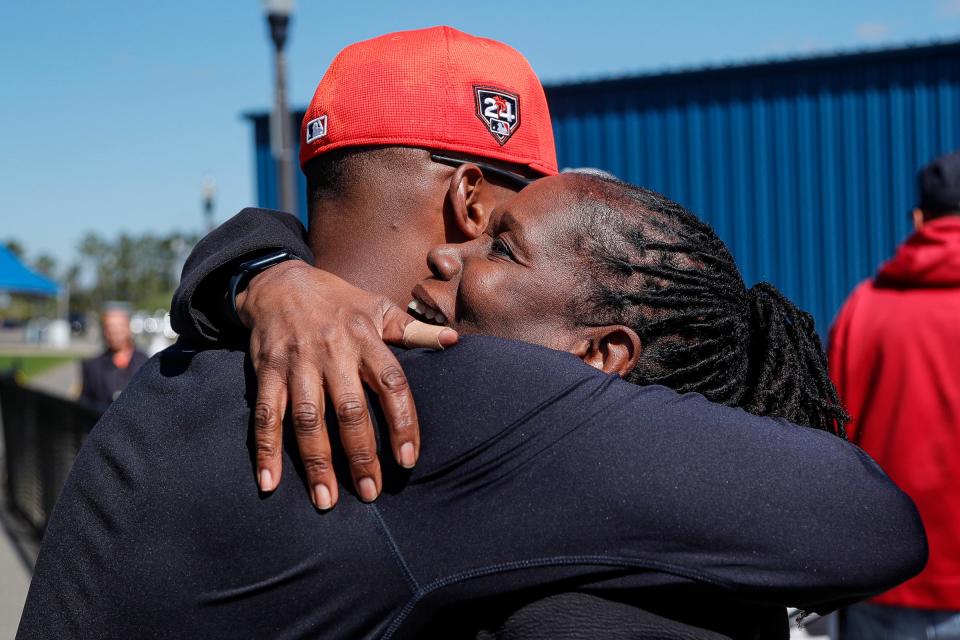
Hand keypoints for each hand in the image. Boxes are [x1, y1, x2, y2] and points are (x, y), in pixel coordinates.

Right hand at [236, 260, 456, 508]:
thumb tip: (453, 341)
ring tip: (327, 500)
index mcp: (365, 338)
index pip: (392, 384)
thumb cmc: (336, 301)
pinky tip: (269, 482)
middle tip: (371, 493)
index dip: (402, 423)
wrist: (277, 282)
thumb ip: (412, 331)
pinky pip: (266, 415)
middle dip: (361, 455)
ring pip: (308, 419)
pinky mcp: (266, 372)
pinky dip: (265, 450)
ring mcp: (297, 363)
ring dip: (317, 462)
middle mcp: (332, 351)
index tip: (408, 459)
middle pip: (350, 410)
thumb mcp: (377, 307)